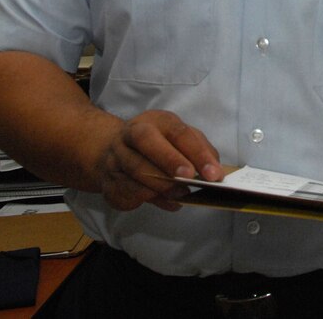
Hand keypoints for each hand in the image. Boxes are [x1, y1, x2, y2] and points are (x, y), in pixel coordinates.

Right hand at [94, 109, 221, 211]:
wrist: (113, 152)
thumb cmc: (158, 144)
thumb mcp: (180, 139)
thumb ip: (199, 150)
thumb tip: (215, 171)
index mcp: (155, 121)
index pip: (178, 132)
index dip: (196, 152)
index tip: (212, 173)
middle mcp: (131, 134)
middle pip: (147, 142)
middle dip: (170, 161)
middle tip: (189, 180)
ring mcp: (116, 157)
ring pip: (135, 170)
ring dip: (161, 186)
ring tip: (181, 195)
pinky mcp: (107, 181)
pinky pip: (126, 191)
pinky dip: (149, 199)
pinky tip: (167, 202)